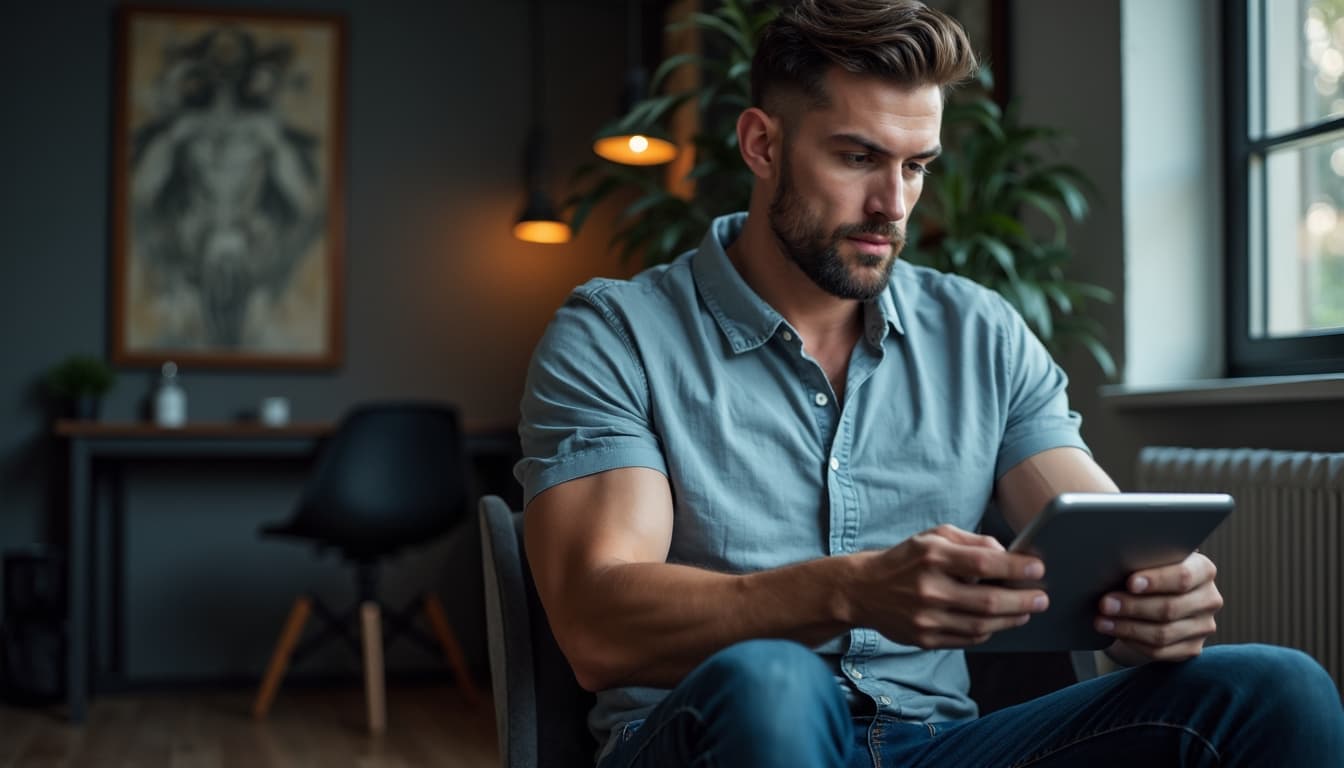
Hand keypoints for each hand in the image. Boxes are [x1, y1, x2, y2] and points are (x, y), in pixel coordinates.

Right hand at [853, 525, 1049, 648]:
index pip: (984, 563)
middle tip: (1042, 598)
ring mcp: (926, 618)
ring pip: (983, 625)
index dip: (1016, 568)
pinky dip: (989, 630)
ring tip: (1026, 611)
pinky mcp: (925, 639)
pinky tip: (999, 621)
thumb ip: (971, 542)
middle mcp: (929, 588)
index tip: (1037, 569)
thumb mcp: (933, 537)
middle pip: (989, 600)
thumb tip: (1007, 555)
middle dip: (1023, 600)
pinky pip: (968, 639)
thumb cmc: (905, 560)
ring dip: (1012, 619)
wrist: (862, 590)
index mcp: (932, 556)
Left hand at [1096, 551, 1222, 662]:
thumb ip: (1142, 560)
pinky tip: (1115, 632)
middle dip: (1133, 606)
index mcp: (1203, 570)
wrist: (1156, 595)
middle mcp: (1209, 599)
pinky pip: (1160, 651)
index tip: (1130, 583)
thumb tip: (1114, 562)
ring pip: (1163, 633)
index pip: (1183, 576)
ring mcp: (1203, 626)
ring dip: (1127, 627)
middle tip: (1105, 603)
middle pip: (1170, 608)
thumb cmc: (1148, 571)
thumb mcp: (1150, 560)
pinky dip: (1133, 642)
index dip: (1156, 581)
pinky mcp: (1192, 648)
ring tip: (1102, 621)